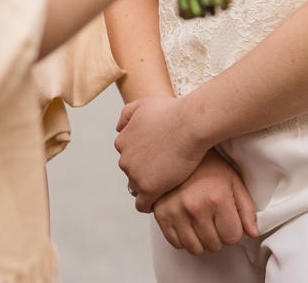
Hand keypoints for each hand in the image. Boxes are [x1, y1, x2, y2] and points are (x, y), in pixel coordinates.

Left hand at [116, 94, 208, 210]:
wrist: (190, 124)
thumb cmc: (172, 111)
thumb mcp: (145, 103)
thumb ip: (127, 114)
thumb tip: (118, 128)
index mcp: (123, 141)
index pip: (128, 155)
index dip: (142, 156)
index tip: (156, 157)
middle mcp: (124, 159)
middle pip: (132, 172)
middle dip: (145, 171)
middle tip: (165, 169)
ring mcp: (135, 175)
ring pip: (138, 187)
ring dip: (149, 185)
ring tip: (167, 183)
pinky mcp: (149, 189)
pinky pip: (143, 204)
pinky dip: (149, 204)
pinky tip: (160, 200)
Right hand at [152, 150, 259, 254]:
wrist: (179, 150)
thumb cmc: (208, 165)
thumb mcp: (233, 181)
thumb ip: (246, 208)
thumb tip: (253, 233)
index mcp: (217, 198)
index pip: (232, 237)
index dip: (233, 231)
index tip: (229, 222)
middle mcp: (196, 208)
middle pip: (214, 245)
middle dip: (219, 236)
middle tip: (216, 221)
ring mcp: (176, 213)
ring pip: (195, 249)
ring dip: (202, 241)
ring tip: (203, 224)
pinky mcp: (161, 216)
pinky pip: (176, 244)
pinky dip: (184, 239)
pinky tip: (189, 224)